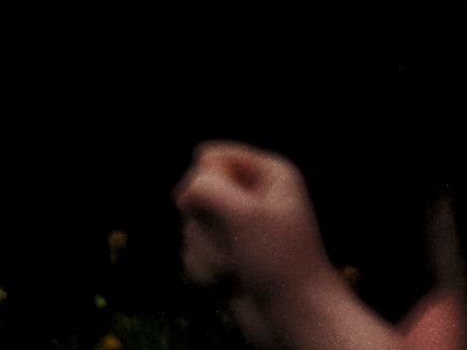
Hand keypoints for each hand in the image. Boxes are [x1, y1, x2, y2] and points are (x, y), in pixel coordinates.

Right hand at [178, 147, 384, 349]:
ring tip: (237, 269)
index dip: (207, 182)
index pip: (211, 157)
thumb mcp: (244, 213)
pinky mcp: (226, 259)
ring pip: (192, 225)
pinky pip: (192, 252)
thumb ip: (205, 188)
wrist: (296, 322)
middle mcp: (252, 198)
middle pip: (197, 192)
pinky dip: (206, 269)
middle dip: (208, 224)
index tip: (221, 209)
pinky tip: (230, 283)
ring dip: (208, 251)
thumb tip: (183, 197)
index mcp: (267, 175)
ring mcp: (237, 231)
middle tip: (234, 244)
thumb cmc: (280, 263)